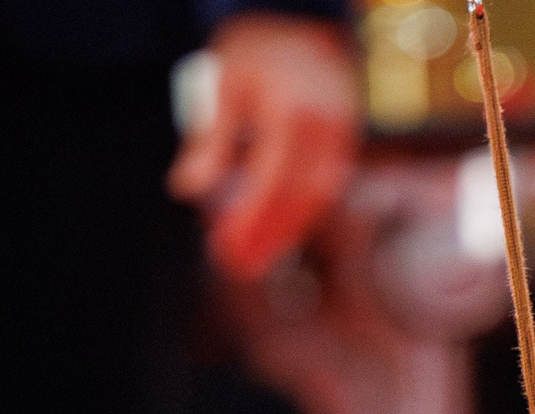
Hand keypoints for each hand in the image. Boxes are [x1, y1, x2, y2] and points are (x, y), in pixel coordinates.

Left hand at [167, 14, 360, 280]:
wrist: (305, 20)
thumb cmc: (259, 51)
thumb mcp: (224, 83)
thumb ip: (210, 137)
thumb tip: (188, 188)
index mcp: (293, 110)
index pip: (271, 177)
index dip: (249, 217)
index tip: (225, 246)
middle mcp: (326, 124)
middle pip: (298, 195)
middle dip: (268, 235)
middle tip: (239, 267)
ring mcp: (342, 132)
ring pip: (317, 194)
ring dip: (286, 230)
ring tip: (256, 259)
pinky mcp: (347, 139)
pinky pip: (326, 184)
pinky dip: (301, 210)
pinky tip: (279, 230)